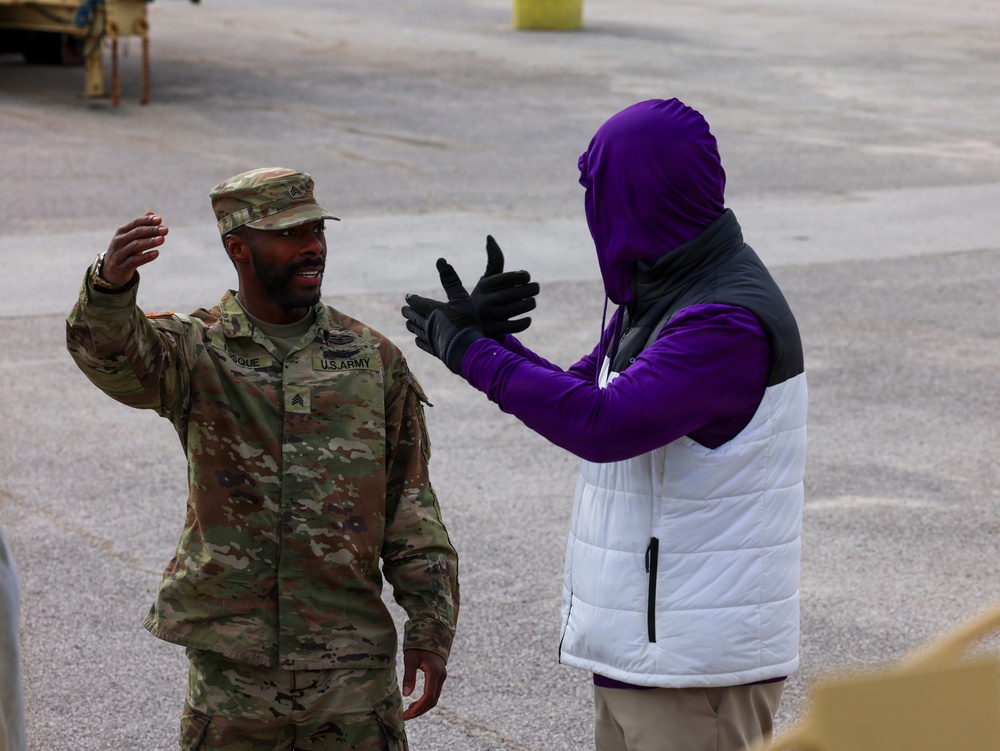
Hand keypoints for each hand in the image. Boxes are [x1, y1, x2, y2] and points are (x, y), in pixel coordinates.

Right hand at [101, 212, 167, 285]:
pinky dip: (146, 257)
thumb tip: (151, 212)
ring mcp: (119, 254)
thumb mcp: (130, 238)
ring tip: (162, 239)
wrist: (110, 271)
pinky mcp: (122, 266)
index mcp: (122, 232)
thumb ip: (140, 226)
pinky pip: (134, 261)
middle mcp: (119, 241)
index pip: (136, 223)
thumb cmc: (124, 251)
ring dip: (150, 242)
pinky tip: (156, 253)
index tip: (160, 219)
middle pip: (137, 233)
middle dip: (152, 230)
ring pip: (135, 246)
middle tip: (165, 230)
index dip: (147, 221)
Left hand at [401, 259, 483, 373]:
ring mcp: (431, 338)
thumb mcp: (461, 297)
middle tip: (404, 309)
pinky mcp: (435, 351)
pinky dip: (419, 341)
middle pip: (415, 317)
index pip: (419, 303)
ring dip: (412, 325)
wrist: (466, 349)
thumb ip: (451, 280)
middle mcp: (429, 324)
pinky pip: (423, 345)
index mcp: (433, 310)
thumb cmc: (465, 321)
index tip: (408, 297)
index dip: (413, 300)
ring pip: (417, 330)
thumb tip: (440, 260)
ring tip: (408, 323)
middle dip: (409, 312)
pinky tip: (417, 340)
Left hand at [402, 649, 446, 719]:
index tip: (406, 715)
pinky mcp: (439, 676)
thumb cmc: (418, 645)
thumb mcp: (410, 658)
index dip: (418, 708)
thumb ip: (409, 676)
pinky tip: (414, 703)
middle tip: (405, 717)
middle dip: (419, 710)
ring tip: (408, 712)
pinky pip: (434, 693)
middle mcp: (441, 676)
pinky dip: (425, 701)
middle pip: (432, 700)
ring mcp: (442, 676)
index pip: (428, 696)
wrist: (431, 633)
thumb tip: (406, 695)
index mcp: (434, 672)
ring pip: (434, 698)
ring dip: (422, 707)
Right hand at [471, 235, 538, 338]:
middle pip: (520, 292)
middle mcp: (485, 300)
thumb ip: (494, 259)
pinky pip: (518, 325)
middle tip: (534, 289)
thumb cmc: (485, 296)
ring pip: (522, 307)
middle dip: (532, 289)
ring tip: (530, 302)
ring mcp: (490, 317)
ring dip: (530, 303)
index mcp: (483, 285)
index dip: (523, 276)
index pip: (511, 276)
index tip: (526, 277)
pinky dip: (525, 321)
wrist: (470, 326)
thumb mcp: (487, 279)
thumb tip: (489, 237)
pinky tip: (527, 317)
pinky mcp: (495, 331)